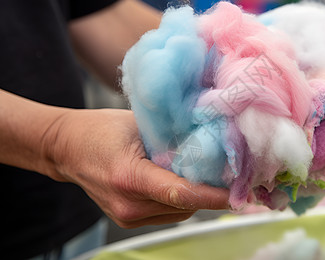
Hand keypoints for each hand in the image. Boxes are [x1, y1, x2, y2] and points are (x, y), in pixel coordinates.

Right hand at [45, 109, 229, 227]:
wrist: (66, 148)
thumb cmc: (100, 129)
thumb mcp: (139, 123)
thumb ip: (173, 137)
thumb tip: (211, 140)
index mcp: (128, 176)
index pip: (180, 192)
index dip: (214, 195)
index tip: (240, 192)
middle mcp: (128, 204)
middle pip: (185, 204)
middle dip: (211, 191)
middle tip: (232, 171)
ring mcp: (127, 216)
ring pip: (180, 211)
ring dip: (197, 194)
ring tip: (206, 170)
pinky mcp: (129, 219)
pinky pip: (169, 212)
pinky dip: (182, 198)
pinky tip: (183, 178)